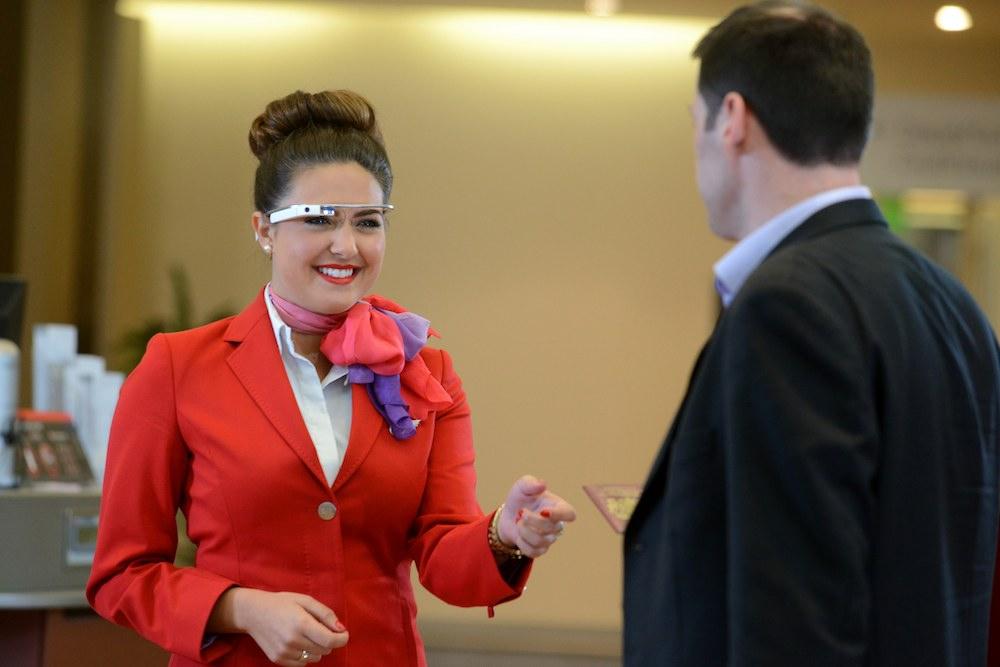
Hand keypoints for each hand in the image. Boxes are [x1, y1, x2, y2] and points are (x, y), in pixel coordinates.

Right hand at [225, 588, 348, 664]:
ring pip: (315, 657)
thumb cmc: (282, 603)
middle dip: (328, 640)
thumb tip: (341, 629)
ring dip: (317, 648)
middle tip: (320, 628)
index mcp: (301, 623)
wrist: (253, 612)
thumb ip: (325, 614)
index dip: (342, 639)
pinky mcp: (278, 659)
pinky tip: (298, 642)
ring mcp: (284, 652)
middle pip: (324, 649)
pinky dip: (305, 654)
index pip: (330, 640)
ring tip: (306, 634)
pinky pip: (302, 663)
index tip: (344, 634)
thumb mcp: (306, 600)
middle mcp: (293, 640)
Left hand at [498, 475, 575, 558]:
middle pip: (552, 528)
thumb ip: (531, 483)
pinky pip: (533, 552)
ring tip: (518, 522)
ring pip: (542, 541)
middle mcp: (556, 524)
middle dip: (532, 521)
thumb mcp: (522, 486)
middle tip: (520, 512)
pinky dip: (521, 543)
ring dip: (524, 531)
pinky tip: (519, 534)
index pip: (570, 514)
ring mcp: (549, 538)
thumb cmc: (521, 497)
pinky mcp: (540, 549)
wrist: (509, 514)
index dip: (559, 515)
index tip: (543, 511)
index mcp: (558, 507)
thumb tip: (542, 484)